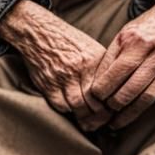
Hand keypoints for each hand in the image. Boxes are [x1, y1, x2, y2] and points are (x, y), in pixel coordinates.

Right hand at [0, 0, 111, 130]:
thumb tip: (115, 88)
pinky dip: (67, 111)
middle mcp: (79, 69)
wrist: (38, 32)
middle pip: (95, 102)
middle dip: (99, 117)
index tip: (112, 112)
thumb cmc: (67, 41)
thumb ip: (103, 67)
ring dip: (84, 118)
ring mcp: (62, 77)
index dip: (112, 106)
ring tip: (87, 122)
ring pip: (78, 106)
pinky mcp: (47, 83)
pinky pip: (60, 105)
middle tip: (101, 122)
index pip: (108, 90)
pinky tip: (71, 110)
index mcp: (94, 59)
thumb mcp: (90, 47)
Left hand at [90, 0, 154, 128]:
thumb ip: (110, 59)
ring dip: (128, 112)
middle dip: (115, 102)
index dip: (105, 86)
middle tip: (102, 110)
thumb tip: (95, 85)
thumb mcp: (121, 36)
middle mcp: (154, 52)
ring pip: (146, 96)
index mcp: (137, 40)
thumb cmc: (140, 29)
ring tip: (114, 121)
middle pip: (133, 86)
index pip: (119, 70)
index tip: (94, 97)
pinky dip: (141, 109)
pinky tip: (129, 115)